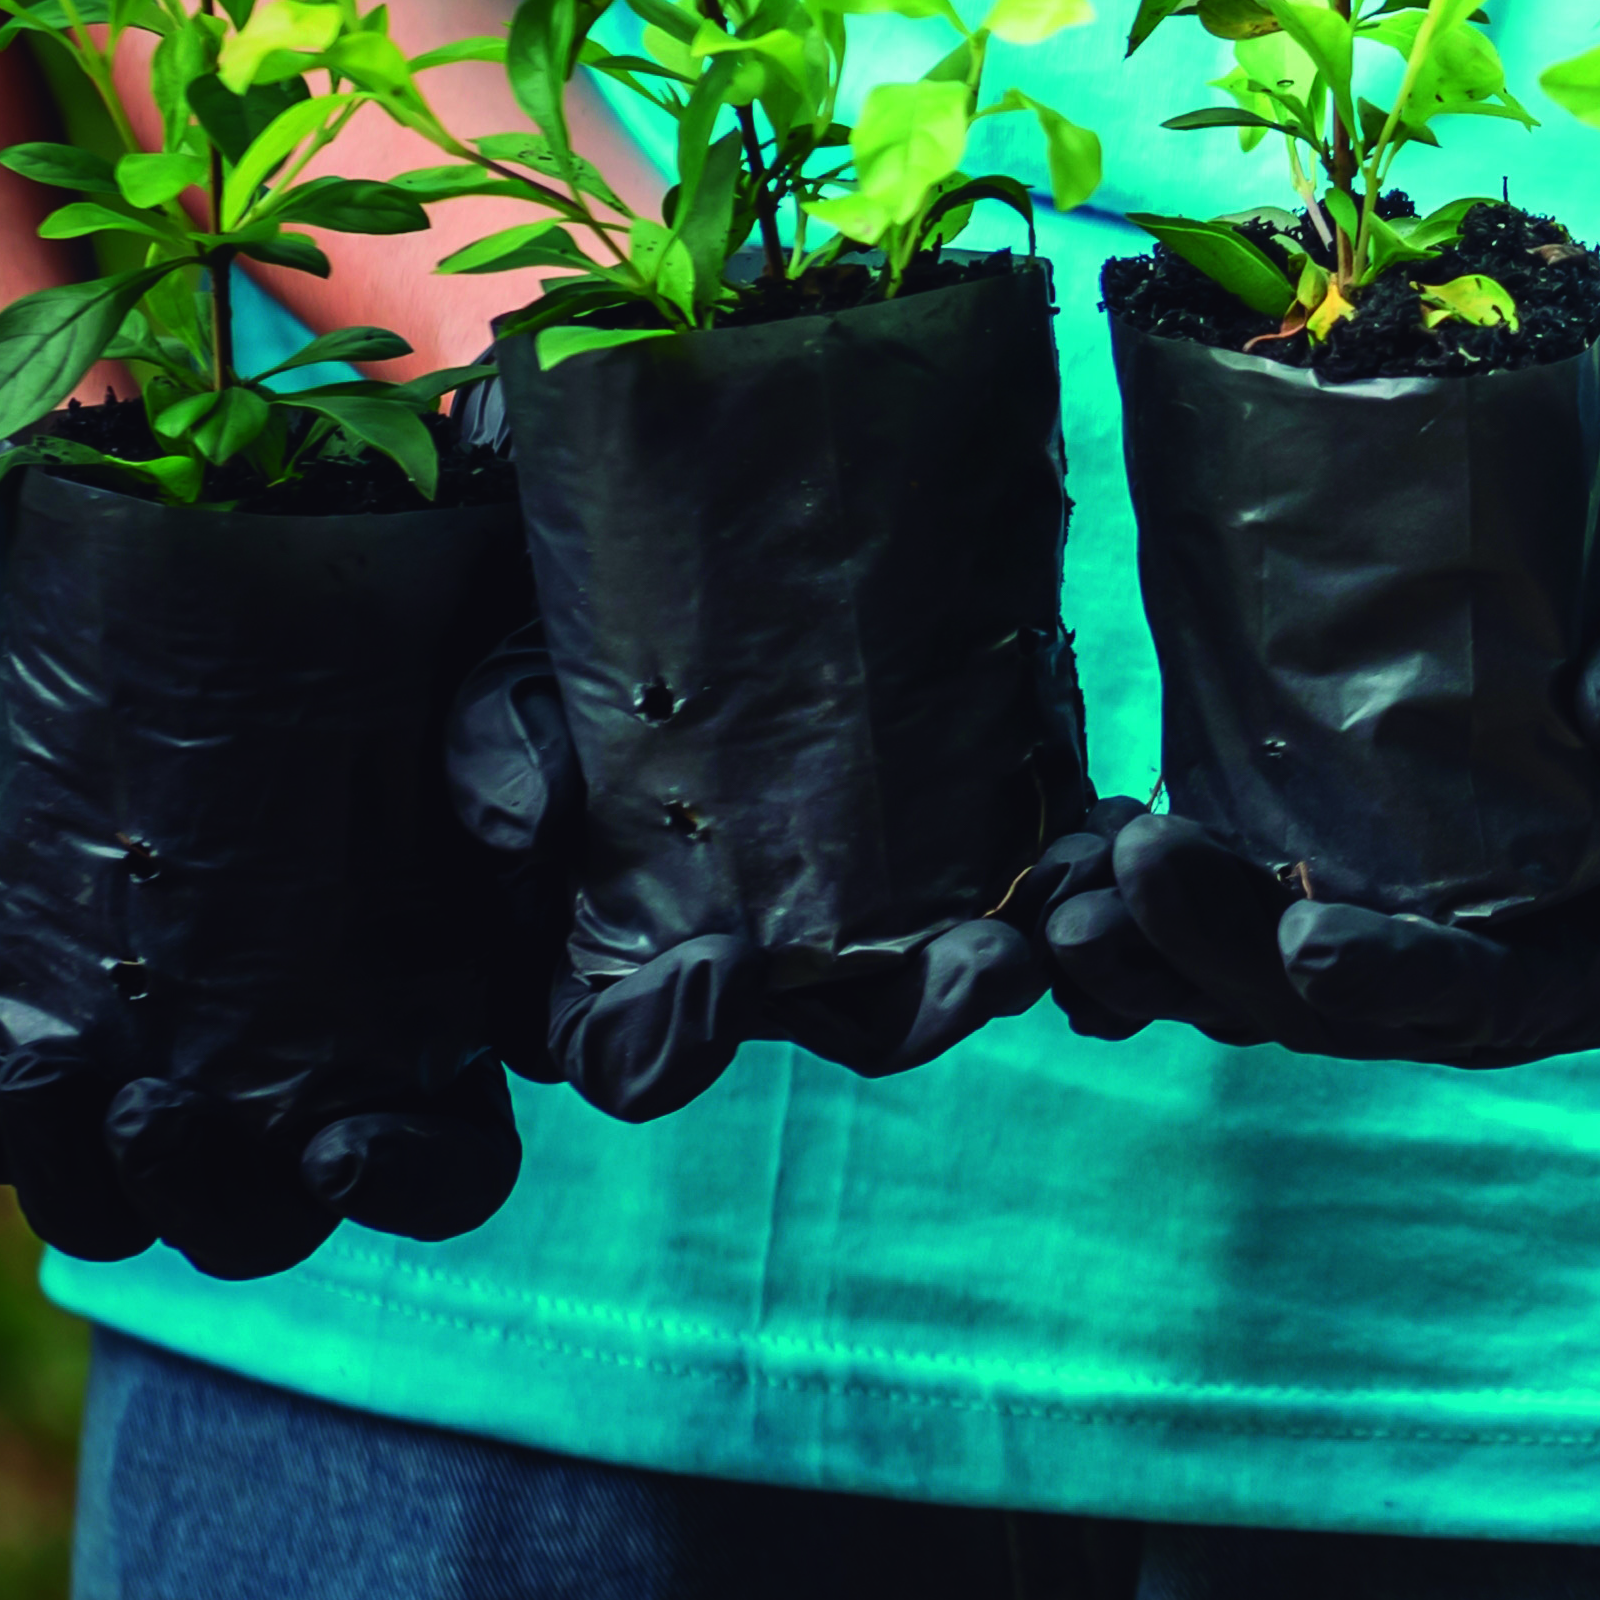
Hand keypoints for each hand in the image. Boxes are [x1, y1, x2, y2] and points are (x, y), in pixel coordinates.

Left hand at [0, 457, 521, 1275]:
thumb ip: (532, 745)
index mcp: (416, 1031)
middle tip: (157, 1111)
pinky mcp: (9, 1013)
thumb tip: (525, 844)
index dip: (409, 1186)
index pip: (443, 1173)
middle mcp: (278, 1074)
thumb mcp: (480, 655)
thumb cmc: (360, 618)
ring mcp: (139, 1055)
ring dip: (86, 1181)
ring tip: (53, 1078)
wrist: (149, 550)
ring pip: (113, 1209)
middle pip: (263, 1223)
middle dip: (212, 1201)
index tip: (344, 1148)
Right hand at [440, 643, 1047, 1122]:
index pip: (636, 1055)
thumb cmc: (563, 650)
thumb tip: (519, 829)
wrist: (673, 544)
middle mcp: (765, 956)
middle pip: (847, 1027)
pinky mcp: (961, 835)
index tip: (719, 970)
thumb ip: (499, 765)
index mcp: (628, 961)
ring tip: (1052, 907)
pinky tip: (1100, 839)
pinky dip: (1070, 877)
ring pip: (950, 971)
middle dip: (919, 1012)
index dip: (671, 1043)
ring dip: (1010, 958)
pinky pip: (1027, 887)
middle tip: (976, 964)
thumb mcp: (501, 694)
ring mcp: (868, 904)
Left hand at [1045, 387, 1599, 1064]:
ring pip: (1252, 978)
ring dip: (1153, 950)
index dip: (1394, 985)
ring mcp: (1399, 931)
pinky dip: (1147, 895)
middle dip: (1222, 955)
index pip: (1487, 1003)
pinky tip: (1074, 849)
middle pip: (1334, 1003)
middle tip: (1133, 874)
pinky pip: (1225, 913)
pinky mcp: (1333, 871)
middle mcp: (1487, 975)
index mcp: (1597, 963)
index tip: (1308, 943)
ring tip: (1067, 893)